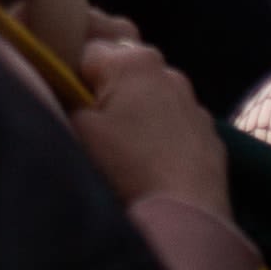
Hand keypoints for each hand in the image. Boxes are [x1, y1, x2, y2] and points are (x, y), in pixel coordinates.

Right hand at [72, 26, 227, 223]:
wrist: (187, 221)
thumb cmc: (127, 169)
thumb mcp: (78, 129)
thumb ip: (65, 95)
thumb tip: (61, 84)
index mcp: (131, 60)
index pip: (84, 48)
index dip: (68, 74)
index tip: (63, 101)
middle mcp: (167, 71)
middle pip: (121, 68)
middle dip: (104, 88)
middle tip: (90, 124)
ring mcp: (193, 104)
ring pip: (150, 95)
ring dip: (134, 110)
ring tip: (121, 148)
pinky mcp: (209, 136)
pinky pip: (175, 122)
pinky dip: (160, 133)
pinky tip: (150, 162)